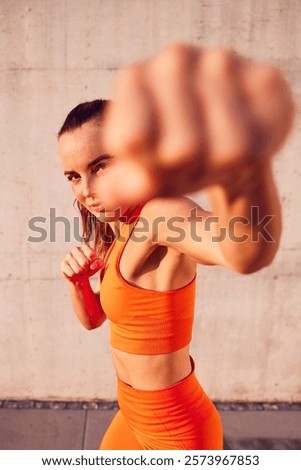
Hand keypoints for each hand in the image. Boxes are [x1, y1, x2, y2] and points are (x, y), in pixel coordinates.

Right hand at [60, 244, 103, 282]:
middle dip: (87, 269)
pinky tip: (74, 273)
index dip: (93, 262)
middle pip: (85, 262)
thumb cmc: (89, 267)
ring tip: (80, 271)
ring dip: (81, 273)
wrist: (79, 275)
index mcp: (85, 247)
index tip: (92, 263)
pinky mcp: (63, 264)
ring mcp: (68, 256)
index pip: (91, 254)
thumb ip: (99, 263)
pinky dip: (75, 276)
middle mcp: (75, 249)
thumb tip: (93, 266)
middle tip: (85, 269)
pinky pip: (71, 273)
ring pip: (78, 270)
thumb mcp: (97, 265)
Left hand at [101, 44, 293, 204]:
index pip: (134, 141)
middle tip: (190, 164)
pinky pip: (264, 143)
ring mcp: (222, 61)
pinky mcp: (265, 78)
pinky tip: (242, 141)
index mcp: (133, 79)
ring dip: (221, 169)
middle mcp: (174, 59)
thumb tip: (140, 183)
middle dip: (187, 172)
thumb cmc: (165, 157)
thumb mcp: (135, 178)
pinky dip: (254, 157)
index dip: (149, 169)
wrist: (215, 136)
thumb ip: (120, 187)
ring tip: (213, 154)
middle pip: (183, 150)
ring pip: (230, 150)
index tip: (154, 163)